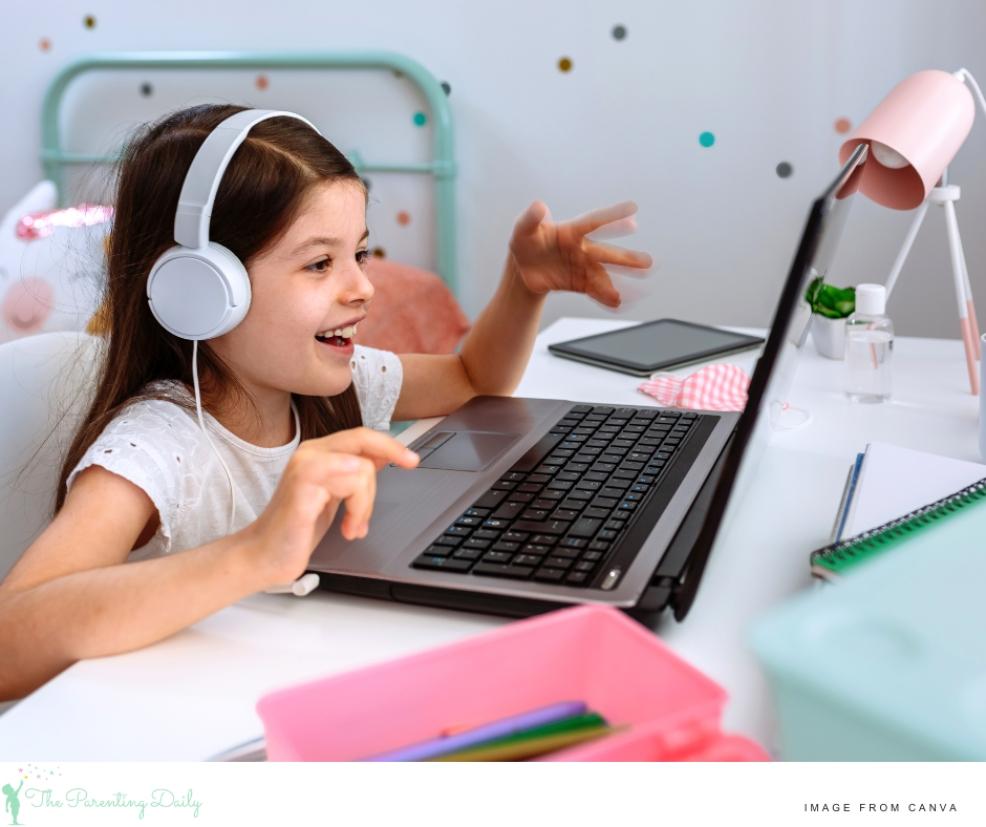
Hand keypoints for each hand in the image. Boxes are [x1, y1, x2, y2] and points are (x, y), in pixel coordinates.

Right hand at [241, 427, 418, 585]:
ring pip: (361, 470)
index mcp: (318, 453)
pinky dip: (356, 510)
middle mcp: (310, 454)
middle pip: (363, 442)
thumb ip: (354, 475)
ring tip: (353, 527)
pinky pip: (348, 484)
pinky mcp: (303, 486)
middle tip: (392, 486)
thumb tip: (384, 457)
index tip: (412, 460)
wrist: (266, 554)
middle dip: (384, 467)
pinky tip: (347, 529)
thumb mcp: (335, 496)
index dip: (390, 445)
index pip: (360, 436)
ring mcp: (304, 467)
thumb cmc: (298, 527)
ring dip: (365, 507)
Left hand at [508, 200, 652, 307]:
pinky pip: (595, 291)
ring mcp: (582, 267)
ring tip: (642, 291)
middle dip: (627, 259)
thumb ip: (530, 218)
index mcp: (571, 231)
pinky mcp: (578, 283)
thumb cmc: (524, 241)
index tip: (633, 209)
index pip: (594, 222)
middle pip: (606, 253)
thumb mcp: (522, 228)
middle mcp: (582, 248)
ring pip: (605, 275)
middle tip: (647, 262)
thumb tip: (539, 206)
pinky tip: (618, 303)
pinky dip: (606, 298)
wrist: (523, 267)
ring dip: (623, 282)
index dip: (612, 216)